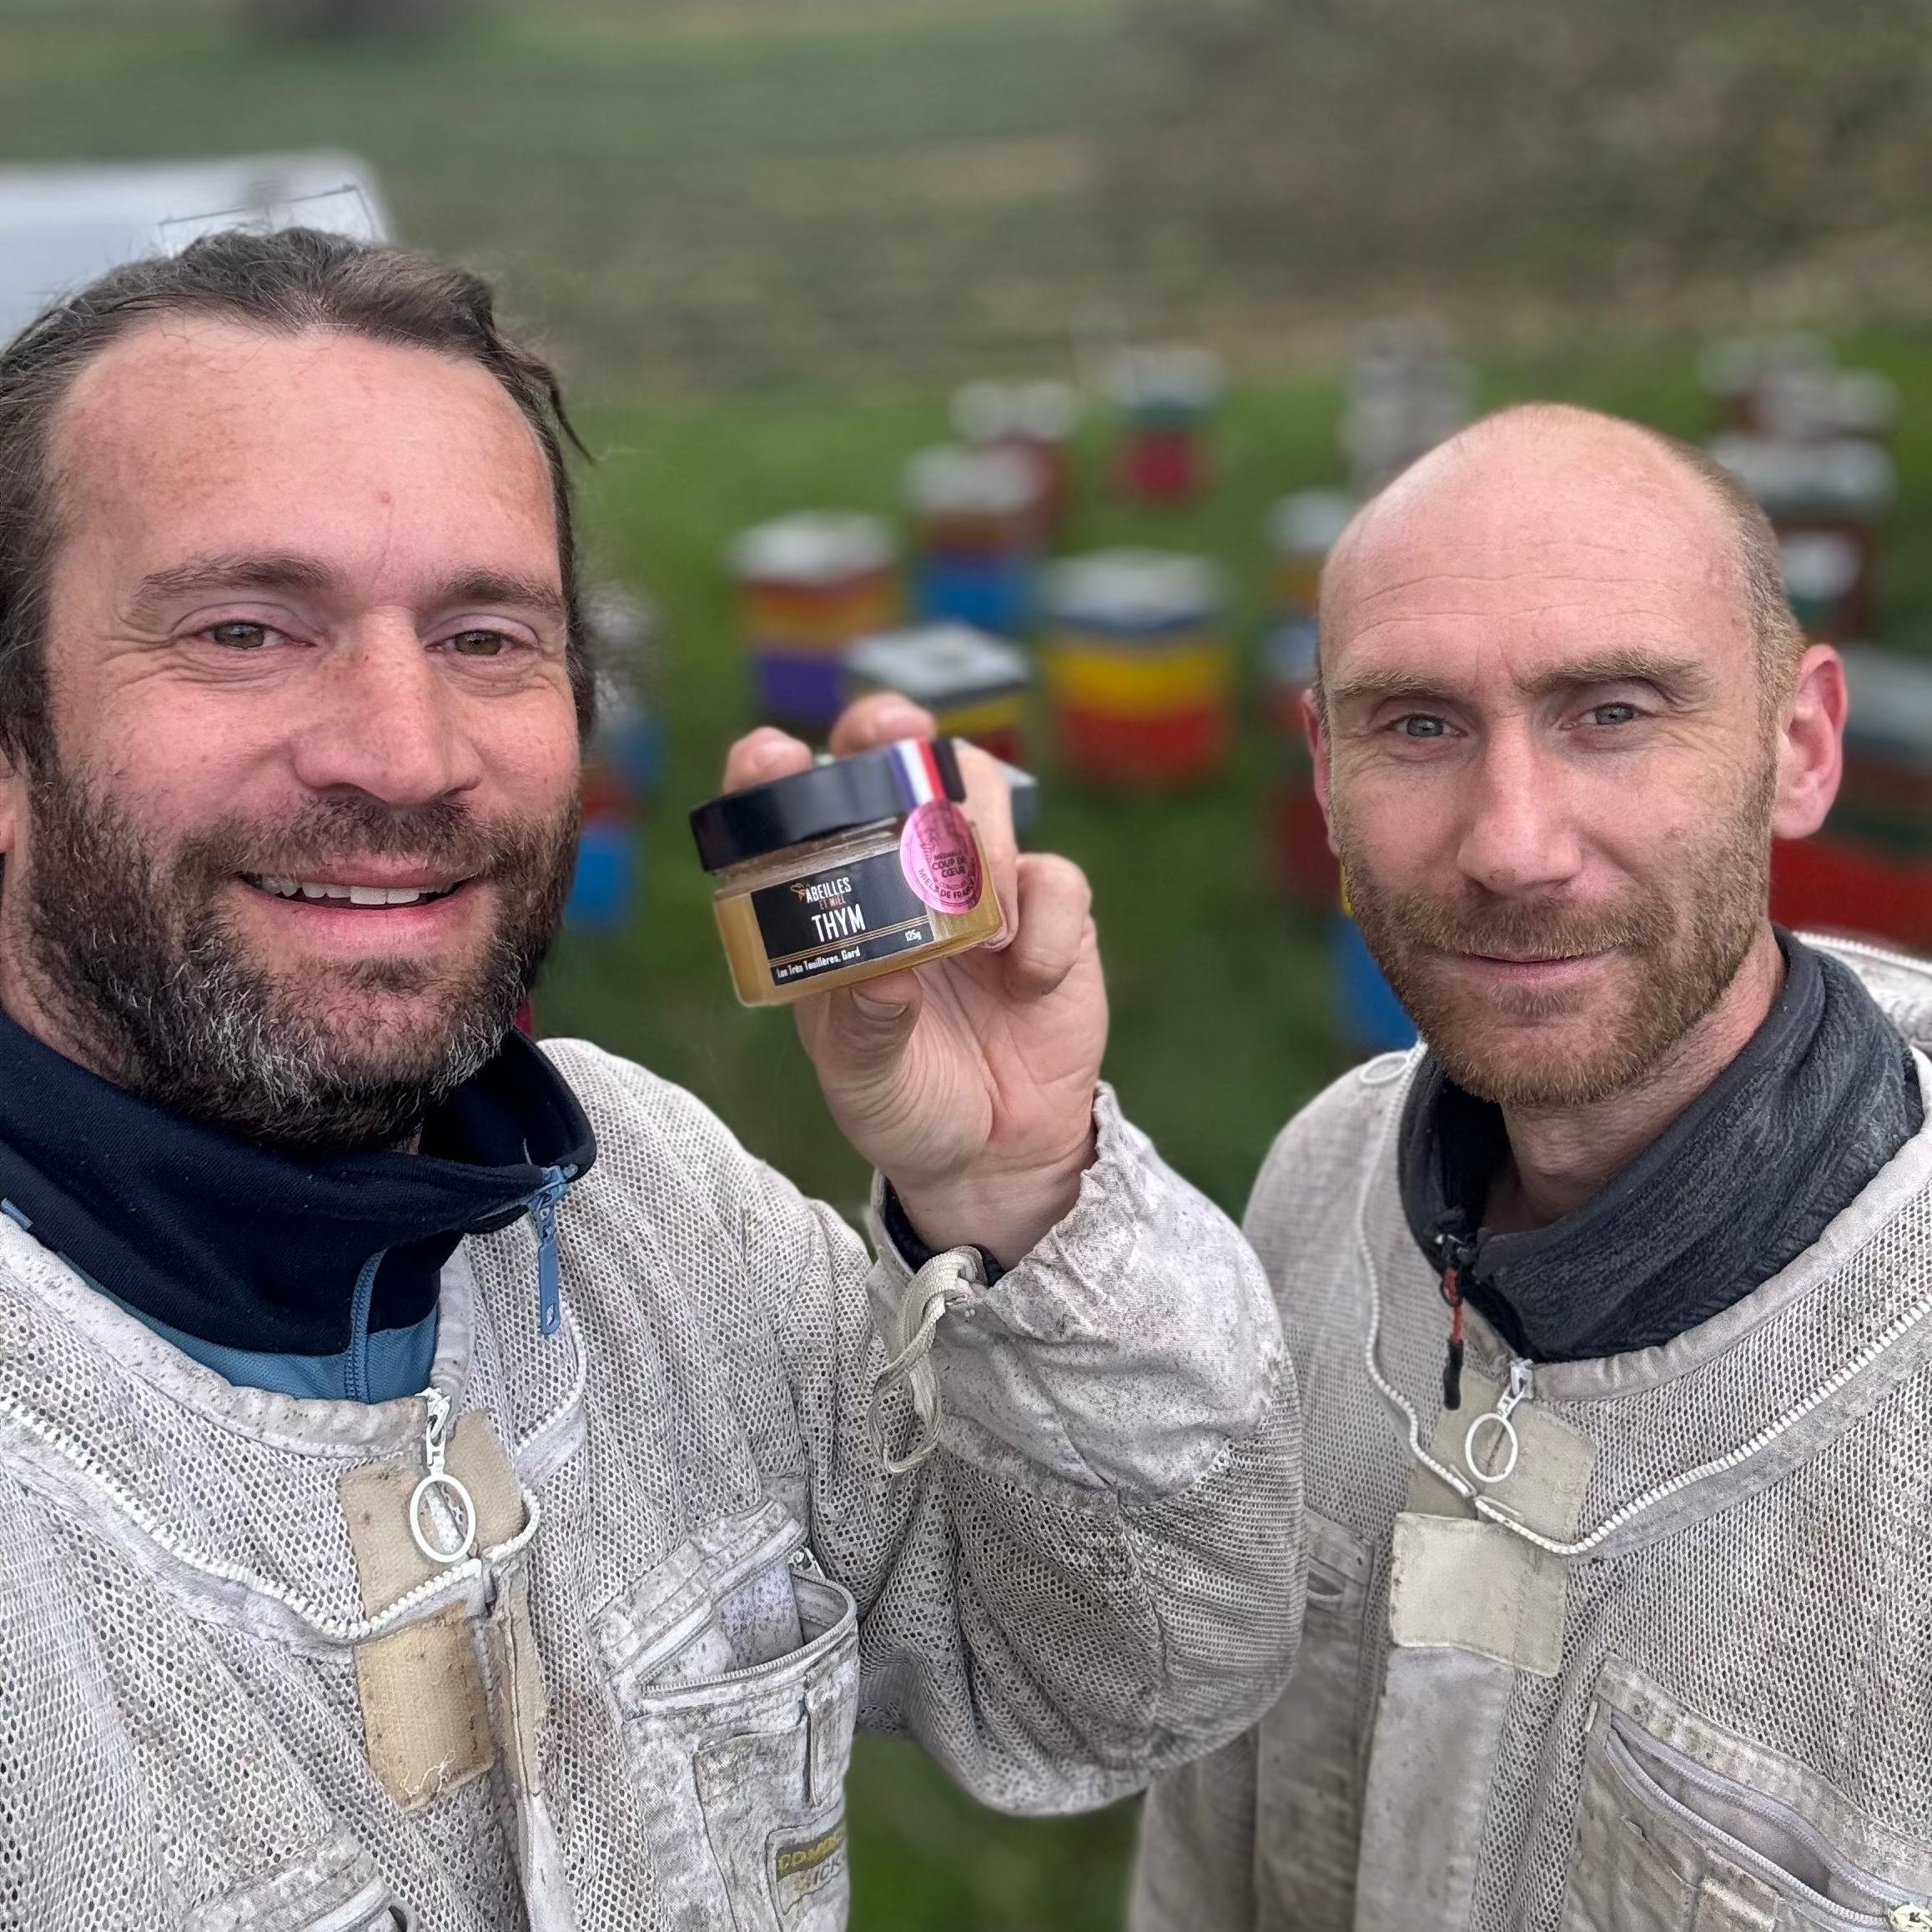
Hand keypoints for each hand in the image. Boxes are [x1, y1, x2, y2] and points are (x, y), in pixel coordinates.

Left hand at [721, 696, 1105, 1265]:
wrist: (996, 1157)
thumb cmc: (907, 1104)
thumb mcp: (865, 1081)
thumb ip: (864, 1030)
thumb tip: (882, 975)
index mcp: (831, 902)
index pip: (791, 814)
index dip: (777, 773)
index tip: (774, 757)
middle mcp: (900, 874)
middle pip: (894, 763)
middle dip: (892, 732)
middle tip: (898, 733)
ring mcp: (979, 886)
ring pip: (982, 793)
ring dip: (982, 837)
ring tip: (983, 926)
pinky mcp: (1051, 915)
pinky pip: (1057, 879)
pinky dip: (1043, 926)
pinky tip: (1025, 981)